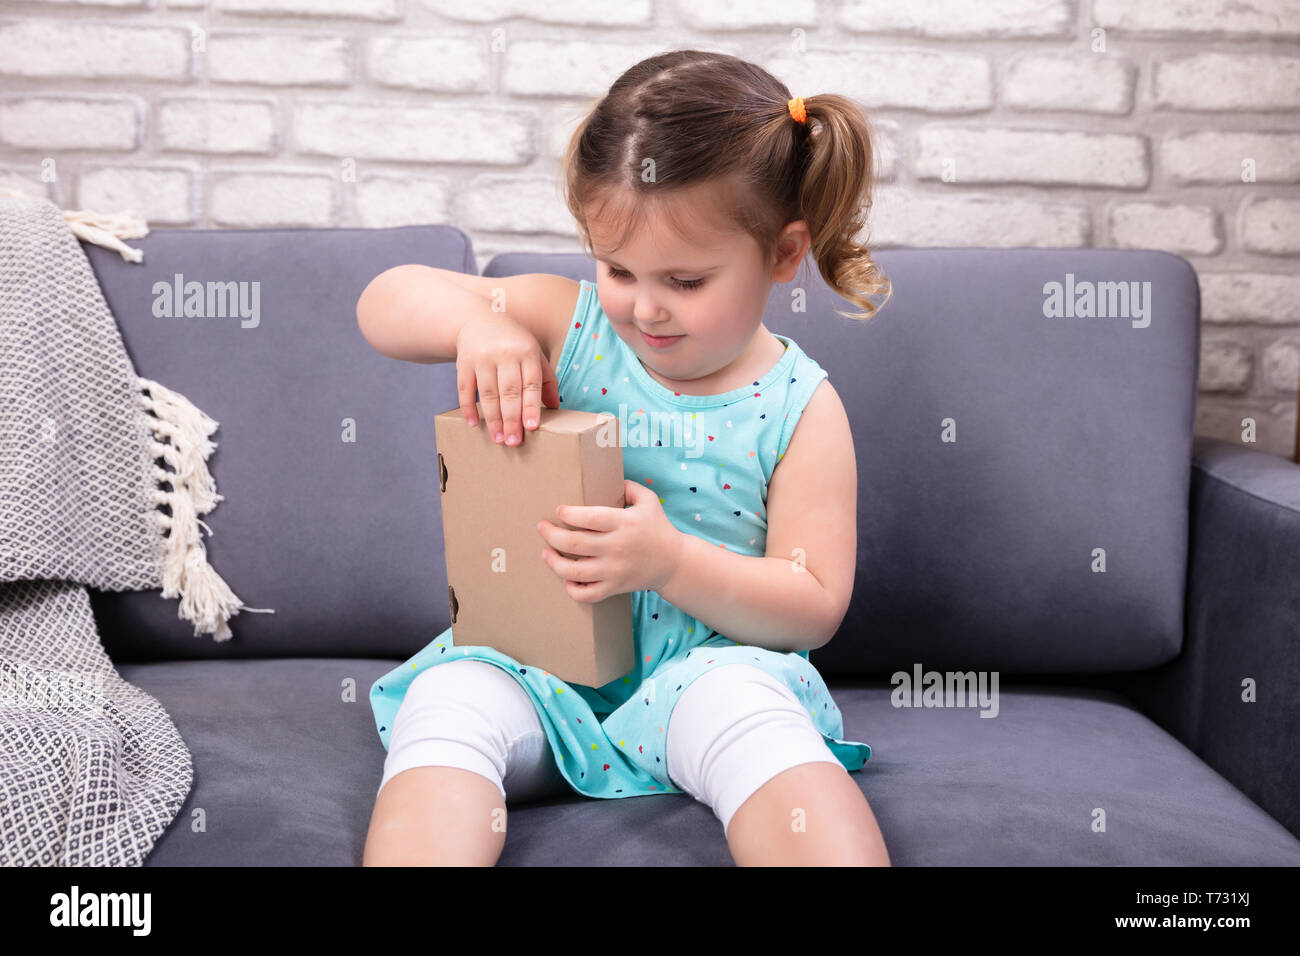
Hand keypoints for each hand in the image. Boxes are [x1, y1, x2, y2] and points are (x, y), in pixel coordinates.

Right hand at [456, 311, 558, 445]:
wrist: (479, 319)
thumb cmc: (513, 343)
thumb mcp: (534, 354)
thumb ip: (546, 379)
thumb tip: (555, 408)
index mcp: (527, 352)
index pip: (531, 384)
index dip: (531, 406)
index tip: (531, 427)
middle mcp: (505, 354)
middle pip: (509, 391)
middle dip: (511, 419)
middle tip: (514, 442)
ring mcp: (482, 358)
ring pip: (488, 393)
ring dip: (492, 419)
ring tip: (498, 439)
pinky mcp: (463, 362)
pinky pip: (464, 388)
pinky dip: (468, 407)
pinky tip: (472, 424)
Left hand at [536, 480, 683, 602]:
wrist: (674, 562)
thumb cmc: (658, 528)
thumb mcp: (648, 500)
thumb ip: (628, 486)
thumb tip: (605, 477)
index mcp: (623, 523)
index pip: (588, 518)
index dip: (568, 514)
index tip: (559, 510)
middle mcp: (616, 547)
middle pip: (574, 543)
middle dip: (551, 535)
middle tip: (542, 527)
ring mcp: (614, 570)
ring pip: (575, 572)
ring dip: (554, 562)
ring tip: (545, 553)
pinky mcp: (615, 587)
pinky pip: (587, 595)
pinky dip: (572, 589)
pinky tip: (566, 579)